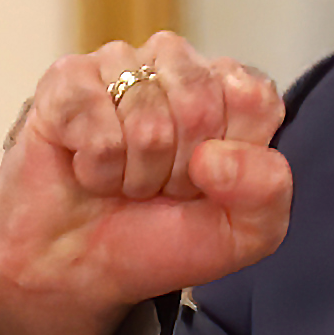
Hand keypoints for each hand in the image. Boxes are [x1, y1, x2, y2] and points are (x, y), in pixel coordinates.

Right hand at [0, 32, 289, 334]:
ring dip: (134, 174)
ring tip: (121, 179)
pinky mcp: (66, 79)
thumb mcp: (242, 233)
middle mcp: (175, 66)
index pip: (255, 98)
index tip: (208, 184)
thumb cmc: (158, 239)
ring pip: (147, 120)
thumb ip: (267, 189)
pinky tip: (86, 168)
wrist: (79, 269)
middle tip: (157, 186)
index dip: (232, 159)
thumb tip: (215, 155)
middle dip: (179, 170)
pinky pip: (96, 127)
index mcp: (227, 89)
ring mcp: (118, 65)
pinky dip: (95, 168)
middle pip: (200, 106)